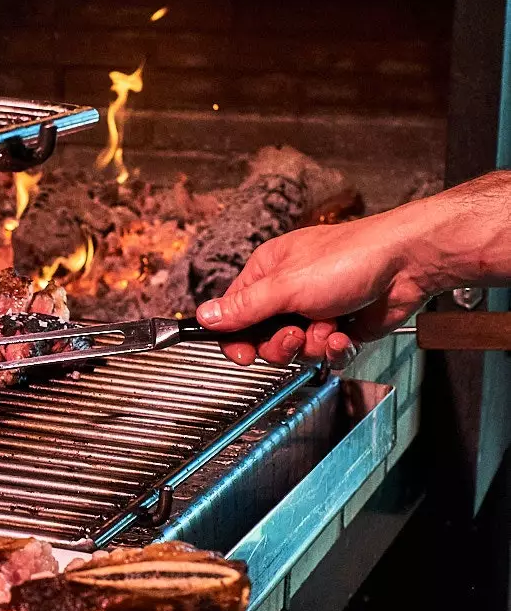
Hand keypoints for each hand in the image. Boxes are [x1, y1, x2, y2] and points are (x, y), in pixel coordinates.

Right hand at [195, 210, 429, 368]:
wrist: (406, 264)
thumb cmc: (350, 257)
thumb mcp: (286, 286)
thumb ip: (244, 307)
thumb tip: (204, 316)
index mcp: (267, 273)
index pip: (234, 313)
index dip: (235, 338)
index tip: (242, 354)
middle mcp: (288, 292)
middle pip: (264, 338)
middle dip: (281, 344)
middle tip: (296, 334)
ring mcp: (316, 310)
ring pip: (297, 350)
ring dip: (314, 344)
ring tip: (329, 325)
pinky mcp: (341, 327)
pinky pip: (326, 353)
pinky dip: (336, 347)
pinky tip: (345, 331)